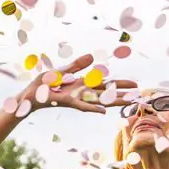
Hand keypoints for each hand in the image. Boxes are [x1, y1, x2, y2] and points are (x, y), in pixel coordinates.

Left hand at [16, 54, 136, 113]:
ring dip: (113, 102)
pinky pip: (82, 106)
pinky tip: (103, 112)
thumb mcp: (61, 71)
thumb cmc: (43, 85)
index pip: (105, 84)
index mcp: (82, 84)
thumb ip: (76, 65)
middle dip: (123, 93)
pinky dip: (92, 108)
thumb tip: (92, 57)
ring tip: (129, 102)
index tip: (135, 85)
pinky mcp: (67, 101)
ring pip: (99, 100)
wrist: (28, 96)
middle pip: (107, 93)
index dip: (120, 84)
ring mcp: (76, 98)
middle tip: (140, 95)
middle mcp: (82, 93)